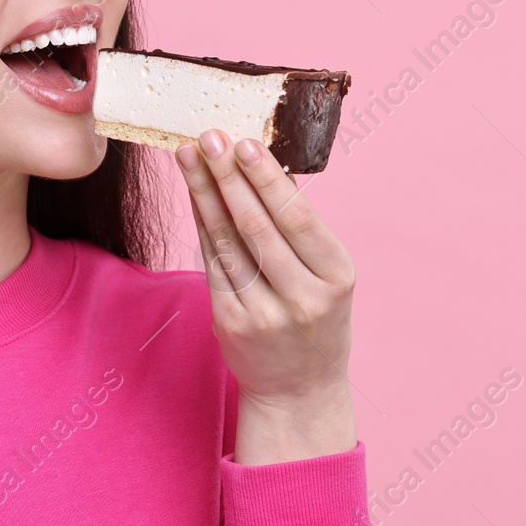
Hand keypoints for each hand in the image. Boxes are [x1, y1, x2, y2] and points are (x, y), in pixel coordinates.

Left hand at [176, 130, 358, 462]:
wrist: (300, 389)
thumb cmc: (316, 318)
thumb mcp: (328, 276)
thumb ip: (301, 231)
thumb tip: (263, 164)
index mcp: (336, 276)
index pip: (296, 218)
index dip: (266, 178)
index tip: (244, 142)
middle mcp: (302, 297)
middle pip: (256, 225)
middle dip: (228, 176)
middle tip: (208, 136)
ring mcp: (264, 313)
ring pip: (226, 241)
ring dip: (204, 192)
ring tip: (188, 155)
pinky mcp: (231, 323)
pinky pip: (212, 263)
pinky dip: (200, 223)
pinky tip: (193, 194)